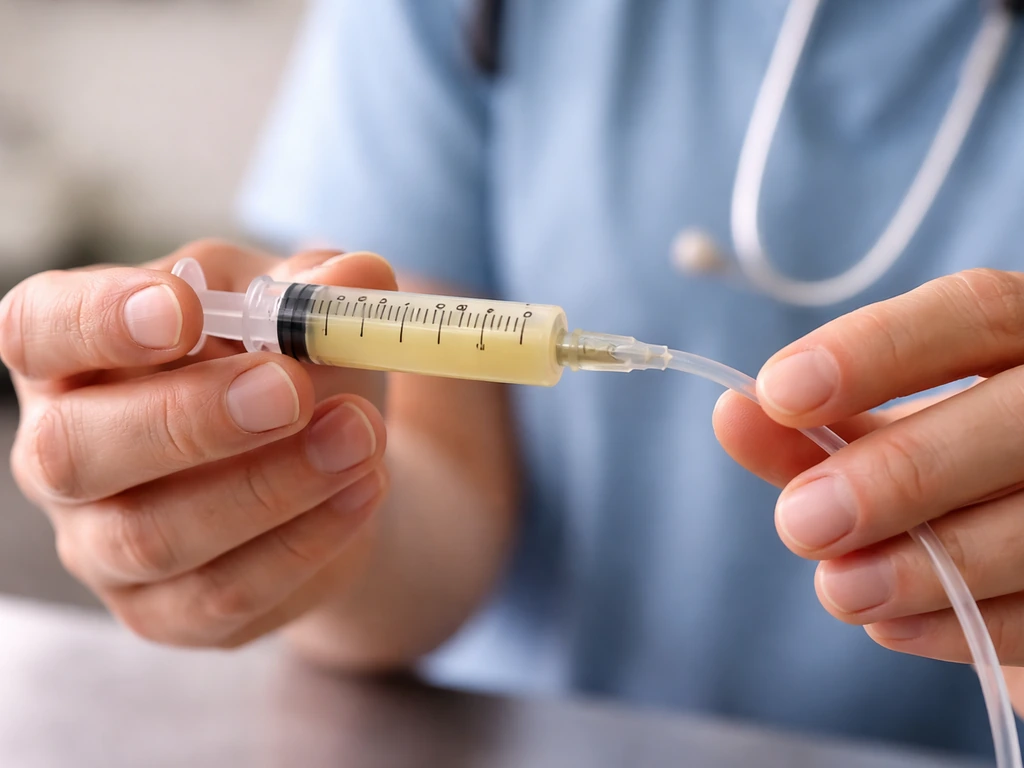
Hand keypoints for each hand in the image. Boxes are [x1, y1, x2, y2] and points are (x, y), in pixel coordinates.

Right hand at [2, 240, 393, 647]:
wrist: (328, 465)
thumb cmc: (289, 367)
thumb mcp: (300, 308)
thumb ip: (320, 289)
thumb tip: (357, 276)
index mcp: (73, 354)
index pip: (39, 329)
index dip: (96, 321)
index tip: (183, 310)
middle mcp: (63, 453)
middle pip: (75, 449)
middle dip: (190, 418)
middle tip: (290, 390)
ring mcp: (102, 545)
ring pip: (152, 535)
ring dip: (267, 486)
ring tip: (359, 435)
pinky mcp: (163, 612)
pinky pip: (220, 594)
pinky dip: (303, 541)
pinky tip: (363, 489)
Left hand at [714, 269, 1023, 703]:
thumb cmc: (952, 471)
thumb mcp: (888, 436)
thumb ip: (818, 429)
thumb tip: (733, 413)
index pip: (975, 313)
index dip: (876, 351)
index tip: (778, 394)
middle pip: (1017, 419)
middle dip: (902, 472)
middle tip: (800, 521)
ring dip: (927, 565)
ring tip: (838, 590)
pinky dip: (964, 624)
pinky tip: (892, 627)